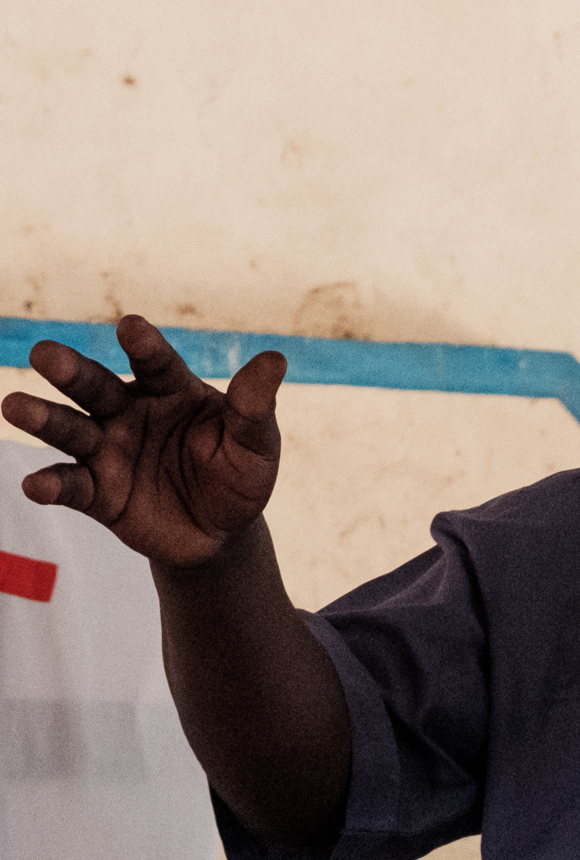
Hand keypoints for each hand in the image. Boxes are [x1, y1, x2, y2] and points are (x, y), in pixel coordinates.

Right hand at [1, 316, 283, 565]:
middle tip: (43, 353)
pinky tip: (34, 484)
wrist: (221, 532)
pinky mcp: (98, 494)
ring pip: (71, 430)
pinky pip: (71, 486)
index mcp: (171, 390)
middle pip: (98, 387)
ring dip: (43, 419)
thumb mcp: (256, 444)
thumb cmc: (239, 473)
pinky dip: (52, 484)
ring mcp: (110, 452)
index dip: (143, 345)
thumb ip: (255, 407)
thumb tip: (274, 361)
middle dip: (71, 371)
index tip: (130, 327)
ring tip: (13, 404)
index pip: (155, 362)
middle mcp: (132, 413)